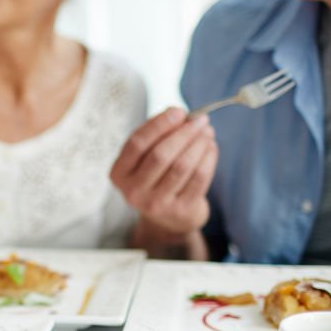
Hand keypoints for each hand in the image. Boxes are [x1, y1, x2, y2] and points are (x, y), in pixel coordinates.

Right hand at [109, 108, 217, 239]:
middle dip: (184, 133)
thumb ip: (156, 134)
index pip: (137, 143)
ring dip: (199, 144)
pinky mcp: (180, 210)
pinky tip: (210, 147)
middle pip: (161, 155)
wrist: (168, 218)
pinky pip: (199, 178)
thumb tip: (179, 113)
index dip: (159, 125)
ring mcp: (157, 204)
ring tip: (207, 132)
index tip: (178, 111)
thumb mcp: (145, 158)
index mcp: (120, 173)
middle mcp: (134, 191)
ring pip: (182, 166)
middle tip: (200, 120)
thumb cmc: (156, 177)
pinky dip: (208, 158)